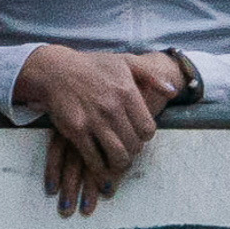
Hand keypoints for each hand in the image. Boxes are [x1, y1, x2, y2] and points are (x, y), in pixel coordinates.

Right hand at [22, 43, 179, 216]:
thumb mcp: (126, 61)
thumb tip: (173, 91)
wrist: (56, 70)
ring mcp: (93, 120)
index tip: (140, 136)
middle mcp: (112, 108)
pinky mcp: (75, 130)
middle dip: (134, 151)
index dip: (146, 136)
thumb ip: (152, 75)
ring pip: (117, 154)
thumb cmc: (93, 66)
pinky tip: (101, 166)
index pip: (148, 128)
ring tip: (118, 161)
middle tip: (129, 150)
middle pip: (134, 144)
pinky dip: (99, 167)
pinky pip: (93, 157)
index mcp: (127, 92)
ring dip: (120, 162)